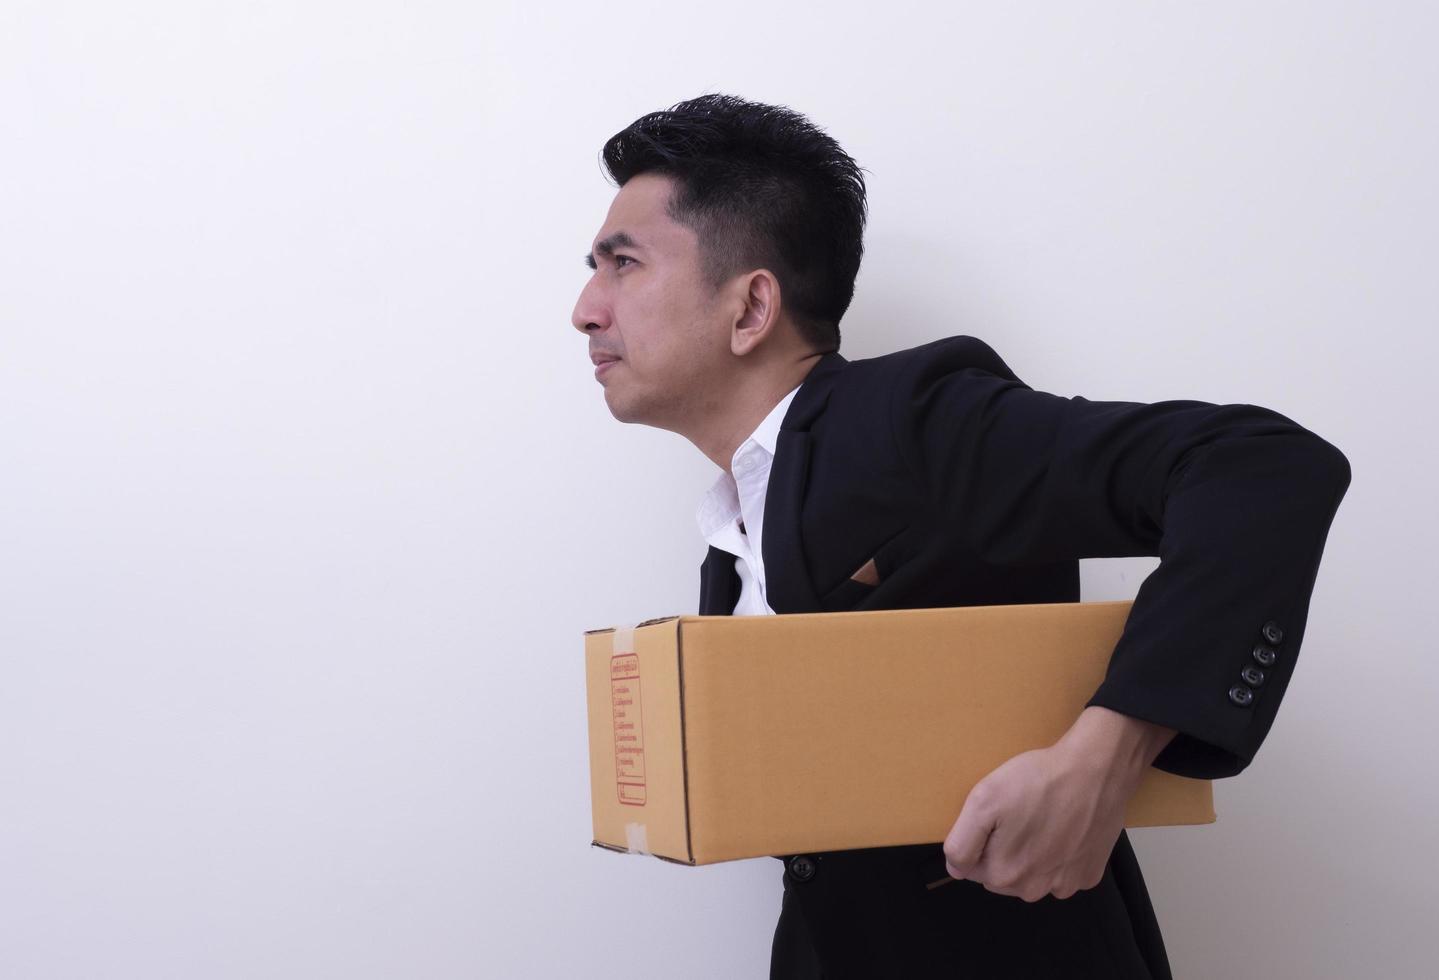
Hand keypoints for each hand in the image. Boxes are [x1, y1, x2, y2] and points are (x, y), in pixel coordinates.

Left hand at [941, 707, 1175, 901]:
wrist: (1095, 770)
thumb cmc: (1037, 781)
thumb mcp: (983, 801)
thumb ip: (962, 843)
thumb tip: (956, 869)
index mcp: (1004, 875)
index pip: (972, 867)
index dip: (979, 839)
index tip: (995, 817)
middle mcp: (1034, 890)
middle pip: (1002, 874)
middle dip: (1003, 849)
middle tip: (1018, 815)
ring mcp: (1065, 885)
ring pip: (1032, 876)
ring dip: (1032, 855)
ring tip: (1041, 820)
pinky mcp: (1088, 875)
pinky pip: (1062, 872)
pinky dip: (1060, 856)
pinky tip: (1064, 829)